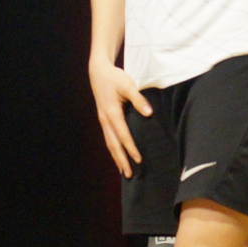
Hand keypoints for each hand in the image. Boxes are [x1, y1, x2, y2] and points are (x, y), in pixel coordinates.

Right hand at [90, 60, 150, 177]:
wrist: (98, 72)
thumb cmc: (114, 78)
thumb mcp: (128, 85)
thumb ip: (138, 99)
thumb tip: (149, 113)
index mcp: (112, 113)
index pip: (123, 135)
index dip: (131, 148)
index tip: (138, 160)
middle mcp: (105, 120)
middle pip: (113, 145)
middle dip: (121, 160)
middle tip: (128, 175)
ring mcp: (103, 121)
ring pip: (109, 143)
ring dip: (116, 157)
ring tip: (123, 171)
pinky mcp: (103, 119)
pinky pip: (108, 138)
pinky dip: (113, 149)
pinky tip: (117, 155)